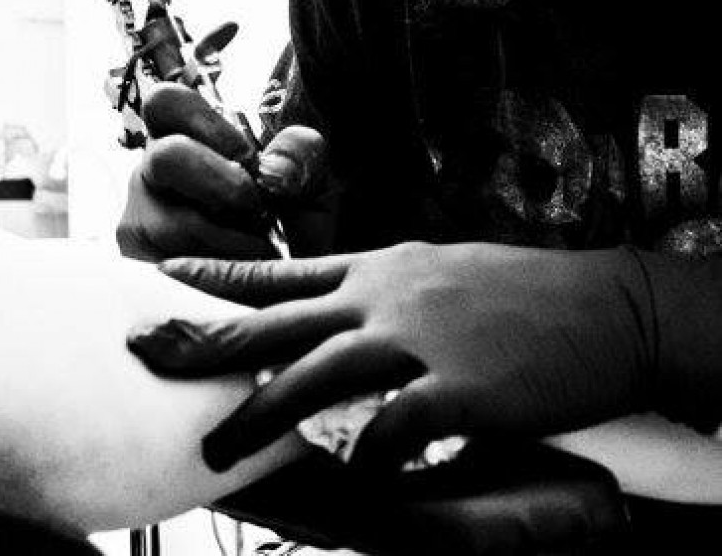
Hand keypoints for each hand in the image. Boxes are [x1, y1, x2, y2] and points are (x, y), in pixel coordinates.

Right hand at [116, 84, 333, 261]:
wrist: (291, 292)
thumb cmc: (293, 226)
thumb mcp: (310, 184)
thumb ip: (303, 157)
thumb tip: (273, 168)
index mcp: (187, 137)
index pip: (166, 101)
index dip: (205, 122)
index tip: (246, 155)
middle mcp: (154, 172)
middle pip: (166, 156)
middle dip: (222, 184)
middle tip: (255, 207)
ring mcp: (140, 220)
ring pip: (173, 223)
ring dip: (230, 240)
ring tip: (258, 251)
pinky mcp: (140, 269)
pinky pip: (175, 269)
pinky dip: (220, 274)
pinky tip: (238, 278)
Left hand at [127, 242, 658, 471]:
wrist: (601, 305)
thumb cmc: (519, 291)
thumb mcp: (437, 268)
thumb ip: (382, 285)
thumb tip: (339, 299)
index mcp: (380, 268)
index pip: (283, 269)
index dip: (219, 276)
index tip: (163, 276)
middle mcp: (387, 296)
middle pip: (278, 318)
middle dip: (207, 339)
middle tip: (144, 350)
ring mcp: (420, 338)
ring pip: (316, 372)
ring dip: (261, 414)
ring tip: (215, 449)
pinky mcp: (458, 386)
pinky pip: (393, 426)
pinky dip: (365, 454)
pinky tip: (351, 477)